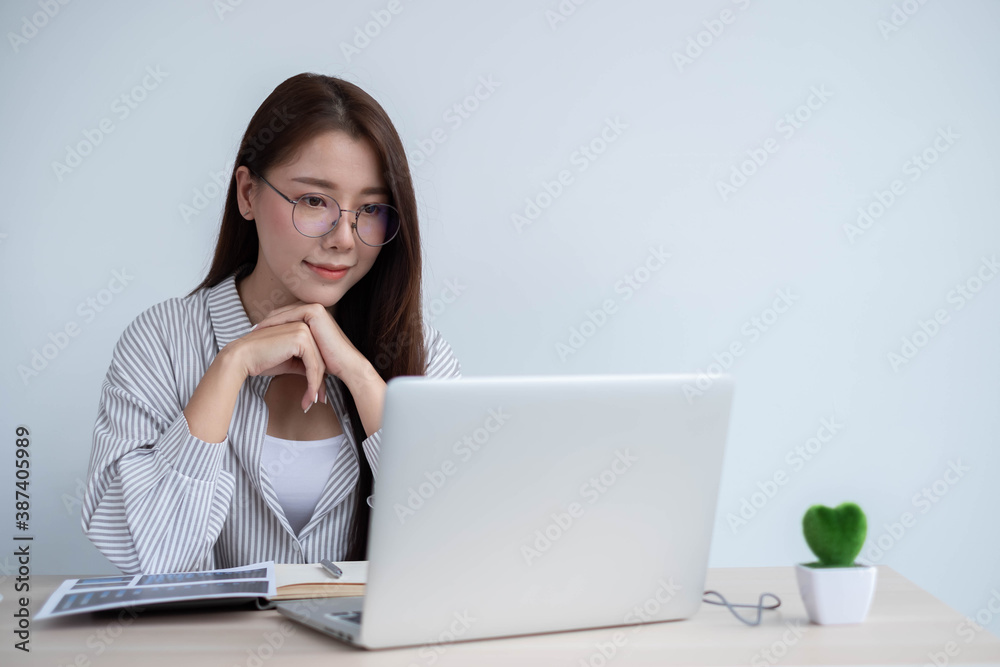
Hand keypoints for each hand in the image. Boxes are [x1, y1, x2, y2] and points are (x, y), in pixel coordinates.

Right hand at [231, 318, 327, 411]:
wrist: (242, 357)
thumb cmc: (262, 360)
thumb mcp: (289, 362)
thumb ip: (304, 365)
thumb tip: (320, 376)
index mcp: (302, 328)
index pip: (317, 355)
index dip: (319, 377)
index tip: (317, 395)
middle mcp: (305, 326)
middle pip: (321, 360)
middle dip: (320, 384)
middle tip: (319, 401)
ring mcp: (304, 331)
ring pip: (320, 364)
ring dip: (317, 387)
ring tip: (310, 403)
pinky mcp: (301, 340)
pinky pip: (313, 366)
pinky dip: (313, 384)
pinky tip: (309, 398)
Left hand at [251, 302, 369, 386]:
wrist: (346, 365)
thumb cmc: (330, 363)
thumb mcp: (309, 350)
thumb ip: (297, 344)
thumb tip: (280, 347)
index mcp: (314, 315)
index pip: (286, 317)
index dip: (270, 325)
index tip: (256, 335)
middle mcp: (315, 308)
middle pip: (283, 313)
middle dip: (266, 323)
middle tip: (250, 332)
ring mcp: (315, 308)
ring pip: (283, 313)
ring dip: (267, 322)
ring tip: (253, 332)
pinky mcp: (314, 311)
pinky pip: (287, 315)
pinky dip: (274, 322)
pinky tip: (263, 330)